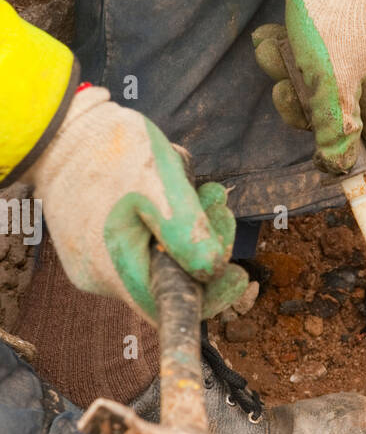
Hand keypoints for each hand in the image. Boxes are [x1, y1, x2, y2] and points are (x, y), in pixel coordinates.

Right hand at [29, 88, 247, 320]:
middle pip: (168, 279)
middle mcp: (100, 276)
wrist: (57, 126)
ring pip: (156, 257)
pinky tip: (172, 188)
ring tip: (205, 191)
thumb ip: (188, 231)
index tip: (239, 275)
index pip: (171, 307)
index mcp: (115, 270)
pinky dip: (163, 220)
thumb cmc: (109, 150)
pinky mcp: (93, 241)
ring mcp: (93, 260)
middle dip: (204, 247)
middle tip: (221, 207)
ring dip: (188, 228)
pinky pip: (138, 242)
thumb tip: (213, 270)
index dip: (211, 297)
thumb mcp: (160, 184)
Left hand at [253, 0, 365, 175]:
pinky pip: (310, 51)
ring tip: (273, 49)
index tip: (321, 156)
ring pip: (318, 82)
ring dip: (287, 73)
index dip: (352, 156)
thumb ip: (334, 131)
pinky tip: (272, 34)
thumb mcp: (328, 84)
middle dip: (304, 108)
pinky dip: (288, 47)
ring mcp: (357, 46)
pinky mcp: (337, 24)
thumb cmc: (333, 17)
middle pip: (340, 116)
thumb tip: (338, 169)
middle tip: (286, 89)